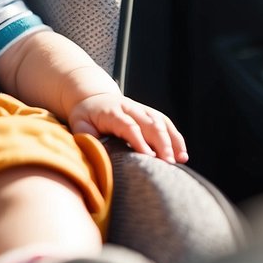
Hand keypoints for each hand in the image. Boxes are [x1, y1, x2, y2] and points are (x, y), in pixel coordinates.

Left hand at [67, 93, 188, 162]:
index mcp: (112, 112)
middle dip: (161, 144)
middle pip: (150, 124)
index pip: (129, 126)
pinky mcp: (151, 114)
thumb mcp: (79, 125)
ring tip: (177, 162)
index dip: (139, 140)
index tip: (148, 156)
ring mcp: (143, 110)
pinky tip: (182, 156)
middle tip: (167, 164)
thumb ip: (87, 138)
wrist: (94, 98)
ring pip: (162, 123)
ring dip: (171, 142)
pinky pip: (167, 124)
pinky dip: (177, 139)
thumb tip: (97, 154)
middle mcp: (131, 108)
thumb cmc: (86, 116)